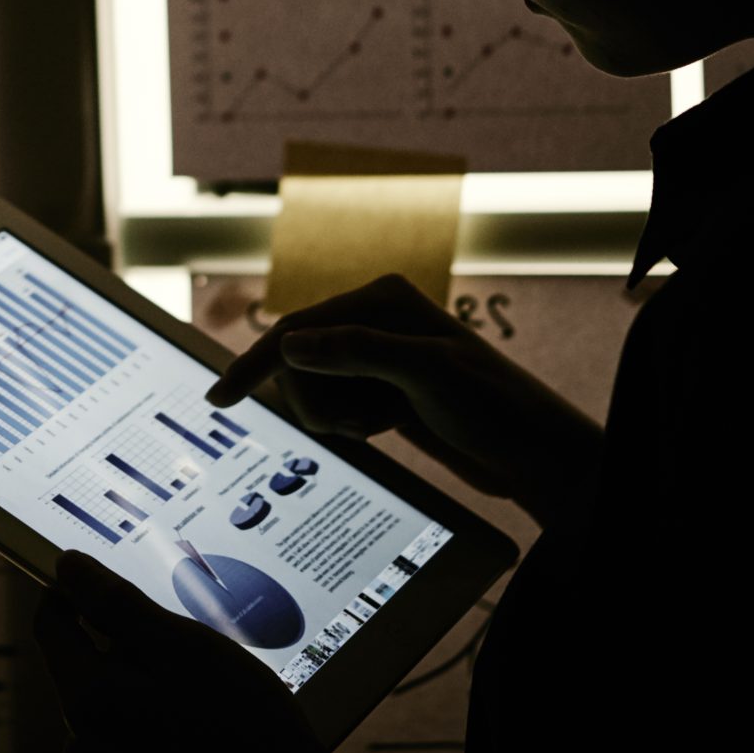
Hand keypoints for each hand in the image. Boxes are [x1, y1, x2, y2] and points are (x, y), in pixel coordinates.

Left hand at [36, 552, 397, 752]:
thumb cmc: (241, 723)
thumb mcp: (181, 645)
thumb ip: (115, 604)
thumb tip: (66, 565)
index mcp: (86, 701)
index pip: (50, 625)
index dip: (73, 589)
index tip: (110, 573)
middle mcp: (84, 742)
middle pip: (84, 661)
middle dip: (125, 637)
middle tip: (184, 631)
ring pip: (112, 694)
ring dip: (146, 673)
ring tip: (204, 676)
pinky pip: (131, 728)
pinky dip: (157, 708)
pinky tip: (204, 713)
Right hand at [209, 274, 600, 528]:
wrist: (535, 454)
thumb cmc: (494, 407)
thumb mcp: (427, 376)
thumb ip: (358, 353)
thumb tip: (291, 344)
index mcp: (382, 298)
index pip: (296, 329)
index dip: (255, 366)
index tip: (219, 401)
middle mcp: (375, 319)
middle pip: (298, 362)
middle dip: (316, 402)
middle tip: (359, 426)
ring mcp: (378, 355)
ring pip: (314, 388)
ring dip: (337, 416)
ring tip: (382, 426)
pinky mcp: (384, 387)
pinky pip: (336, 404)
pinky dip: (350, 423)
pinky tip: (388, 428)